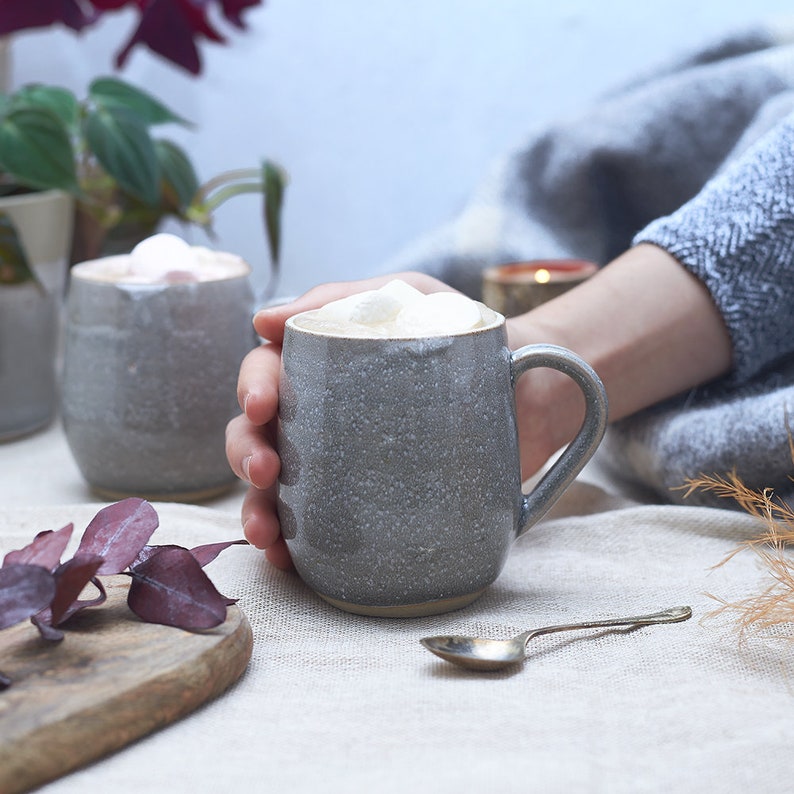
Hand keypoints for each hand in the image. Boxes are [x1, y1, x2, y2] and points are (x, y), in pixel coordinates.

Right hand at [225, 272, 454, 568]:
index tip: (263, 404)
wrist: (529, 390)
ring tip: (267, 530)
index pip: (265, 373)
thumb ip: (341, 298)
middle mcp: (318, 417)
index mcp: (318, 367)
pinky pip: (320, 529)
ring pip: (277, 488)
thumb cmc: (460, 333)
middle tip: (265, 467)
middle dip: (246, 453)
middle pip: (258, 434)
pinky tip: (288, 559)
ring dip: (258, 510)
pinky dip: (295, 548)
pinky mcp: (368, 505)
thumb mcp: (406, 296)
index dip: (253, 388)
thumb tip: (262, 319)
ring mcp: (340, 465)